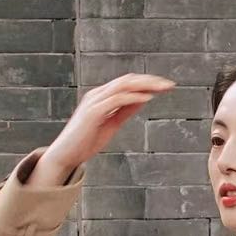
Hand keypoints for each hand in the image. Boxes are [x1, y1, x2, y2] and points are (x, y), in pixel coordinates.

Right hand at [35, 74, 177, 183]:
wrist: (65, 155)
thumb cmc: (86, 141)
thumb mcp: (111, 123)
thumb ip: (125, 111)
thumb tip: (142, 100)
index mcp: (101, 96)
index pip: (127, 83)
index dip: (147, 82)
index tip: (165, 87)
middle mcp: (97, 94)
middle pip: (127, 80)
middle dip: (150, 80)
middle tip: (170, 85)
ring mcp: (94, 101)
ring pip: (123, 85)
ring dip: (145, 85)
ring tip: (162, 89)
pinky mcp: (93, 112)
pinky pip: (116, 99)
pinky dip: (133, 97)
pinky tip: (146, 99)